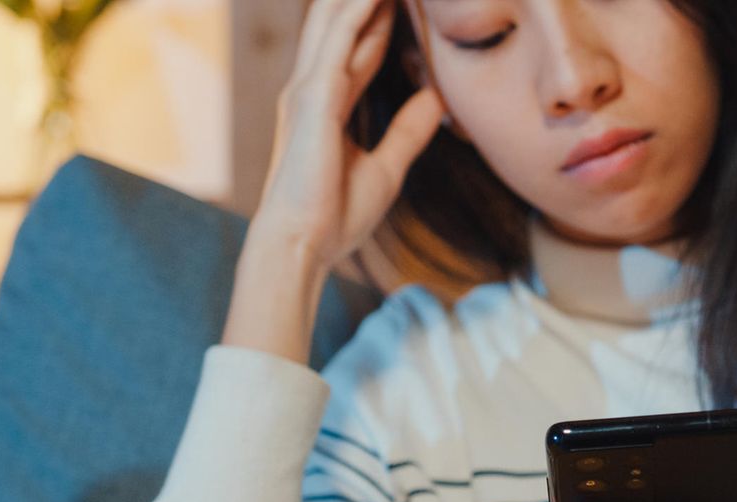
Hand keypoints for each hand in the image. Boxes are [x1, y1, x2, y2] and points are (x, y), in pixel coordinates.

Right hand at [254, 0, 445, 273]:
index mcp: (328, 104)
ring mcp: (310, 87)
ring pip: (338, 15)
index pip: (361, 45)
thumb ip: (408, 131)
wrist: (300, 244)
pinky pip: (341, 35)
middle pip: (343, 19)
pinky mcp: (315, 94)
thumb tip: (436, 100)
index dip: (383, 16)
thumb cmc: (333, 216)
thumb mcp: (386, 169)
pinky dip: (361, 8)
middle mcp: (314, 87)